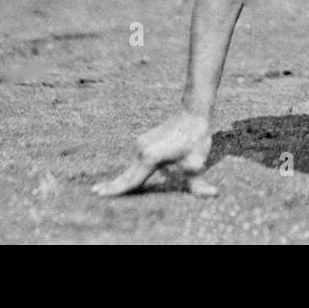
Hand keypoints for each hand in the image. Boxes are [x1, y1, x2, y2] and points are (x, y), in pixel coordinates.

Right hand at [92, 111, 216, 196]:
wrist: (192, 112)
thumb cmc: (195, 137)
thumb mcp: (198, 162)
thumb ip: (199, 184)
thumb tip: (213, 195)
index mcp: (150, 157)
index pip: (132, 180)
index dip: (117, 190)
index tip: (101, 195)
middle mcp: (141, 150)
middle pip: (126, 173)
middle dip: (112, 185)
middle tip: (95, 192)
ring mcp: (141, 144)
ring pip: (130, 167)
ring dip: (121, 178)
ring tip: (104, 188)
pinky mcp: (144, 141)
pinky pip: (135, 160)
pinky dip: (129, 170)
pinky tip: (125, 177)